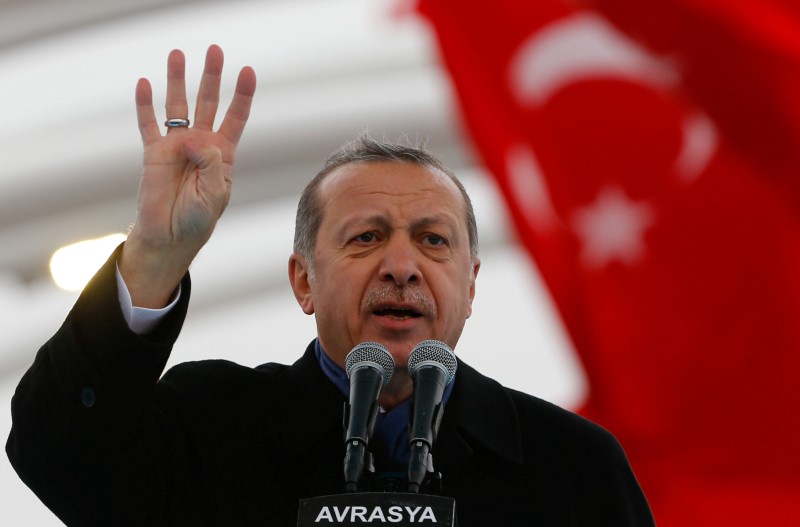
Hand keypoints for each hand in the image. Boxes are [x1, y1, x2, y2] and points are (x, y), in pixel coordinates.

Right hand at [120, 45, 255, 307]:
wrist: (170, 236)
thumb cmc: (198, 219)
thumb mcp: (214, 193)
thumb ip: (211, 165)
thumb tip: (196, 139)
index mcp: (223, 154)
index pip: (236, 117)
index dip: (242, 95)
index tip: (248, 71)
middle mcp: (201, 144)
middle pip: (208, 102)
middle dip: (212, 76)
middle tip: (215, 50)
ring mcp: (176, 146)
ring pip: (178, 106)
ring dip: (177, 80)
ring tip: (177, 54)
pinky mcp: (153, 153)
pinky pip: (149, 124)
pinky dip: (145, 105)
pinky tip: (144, 84)